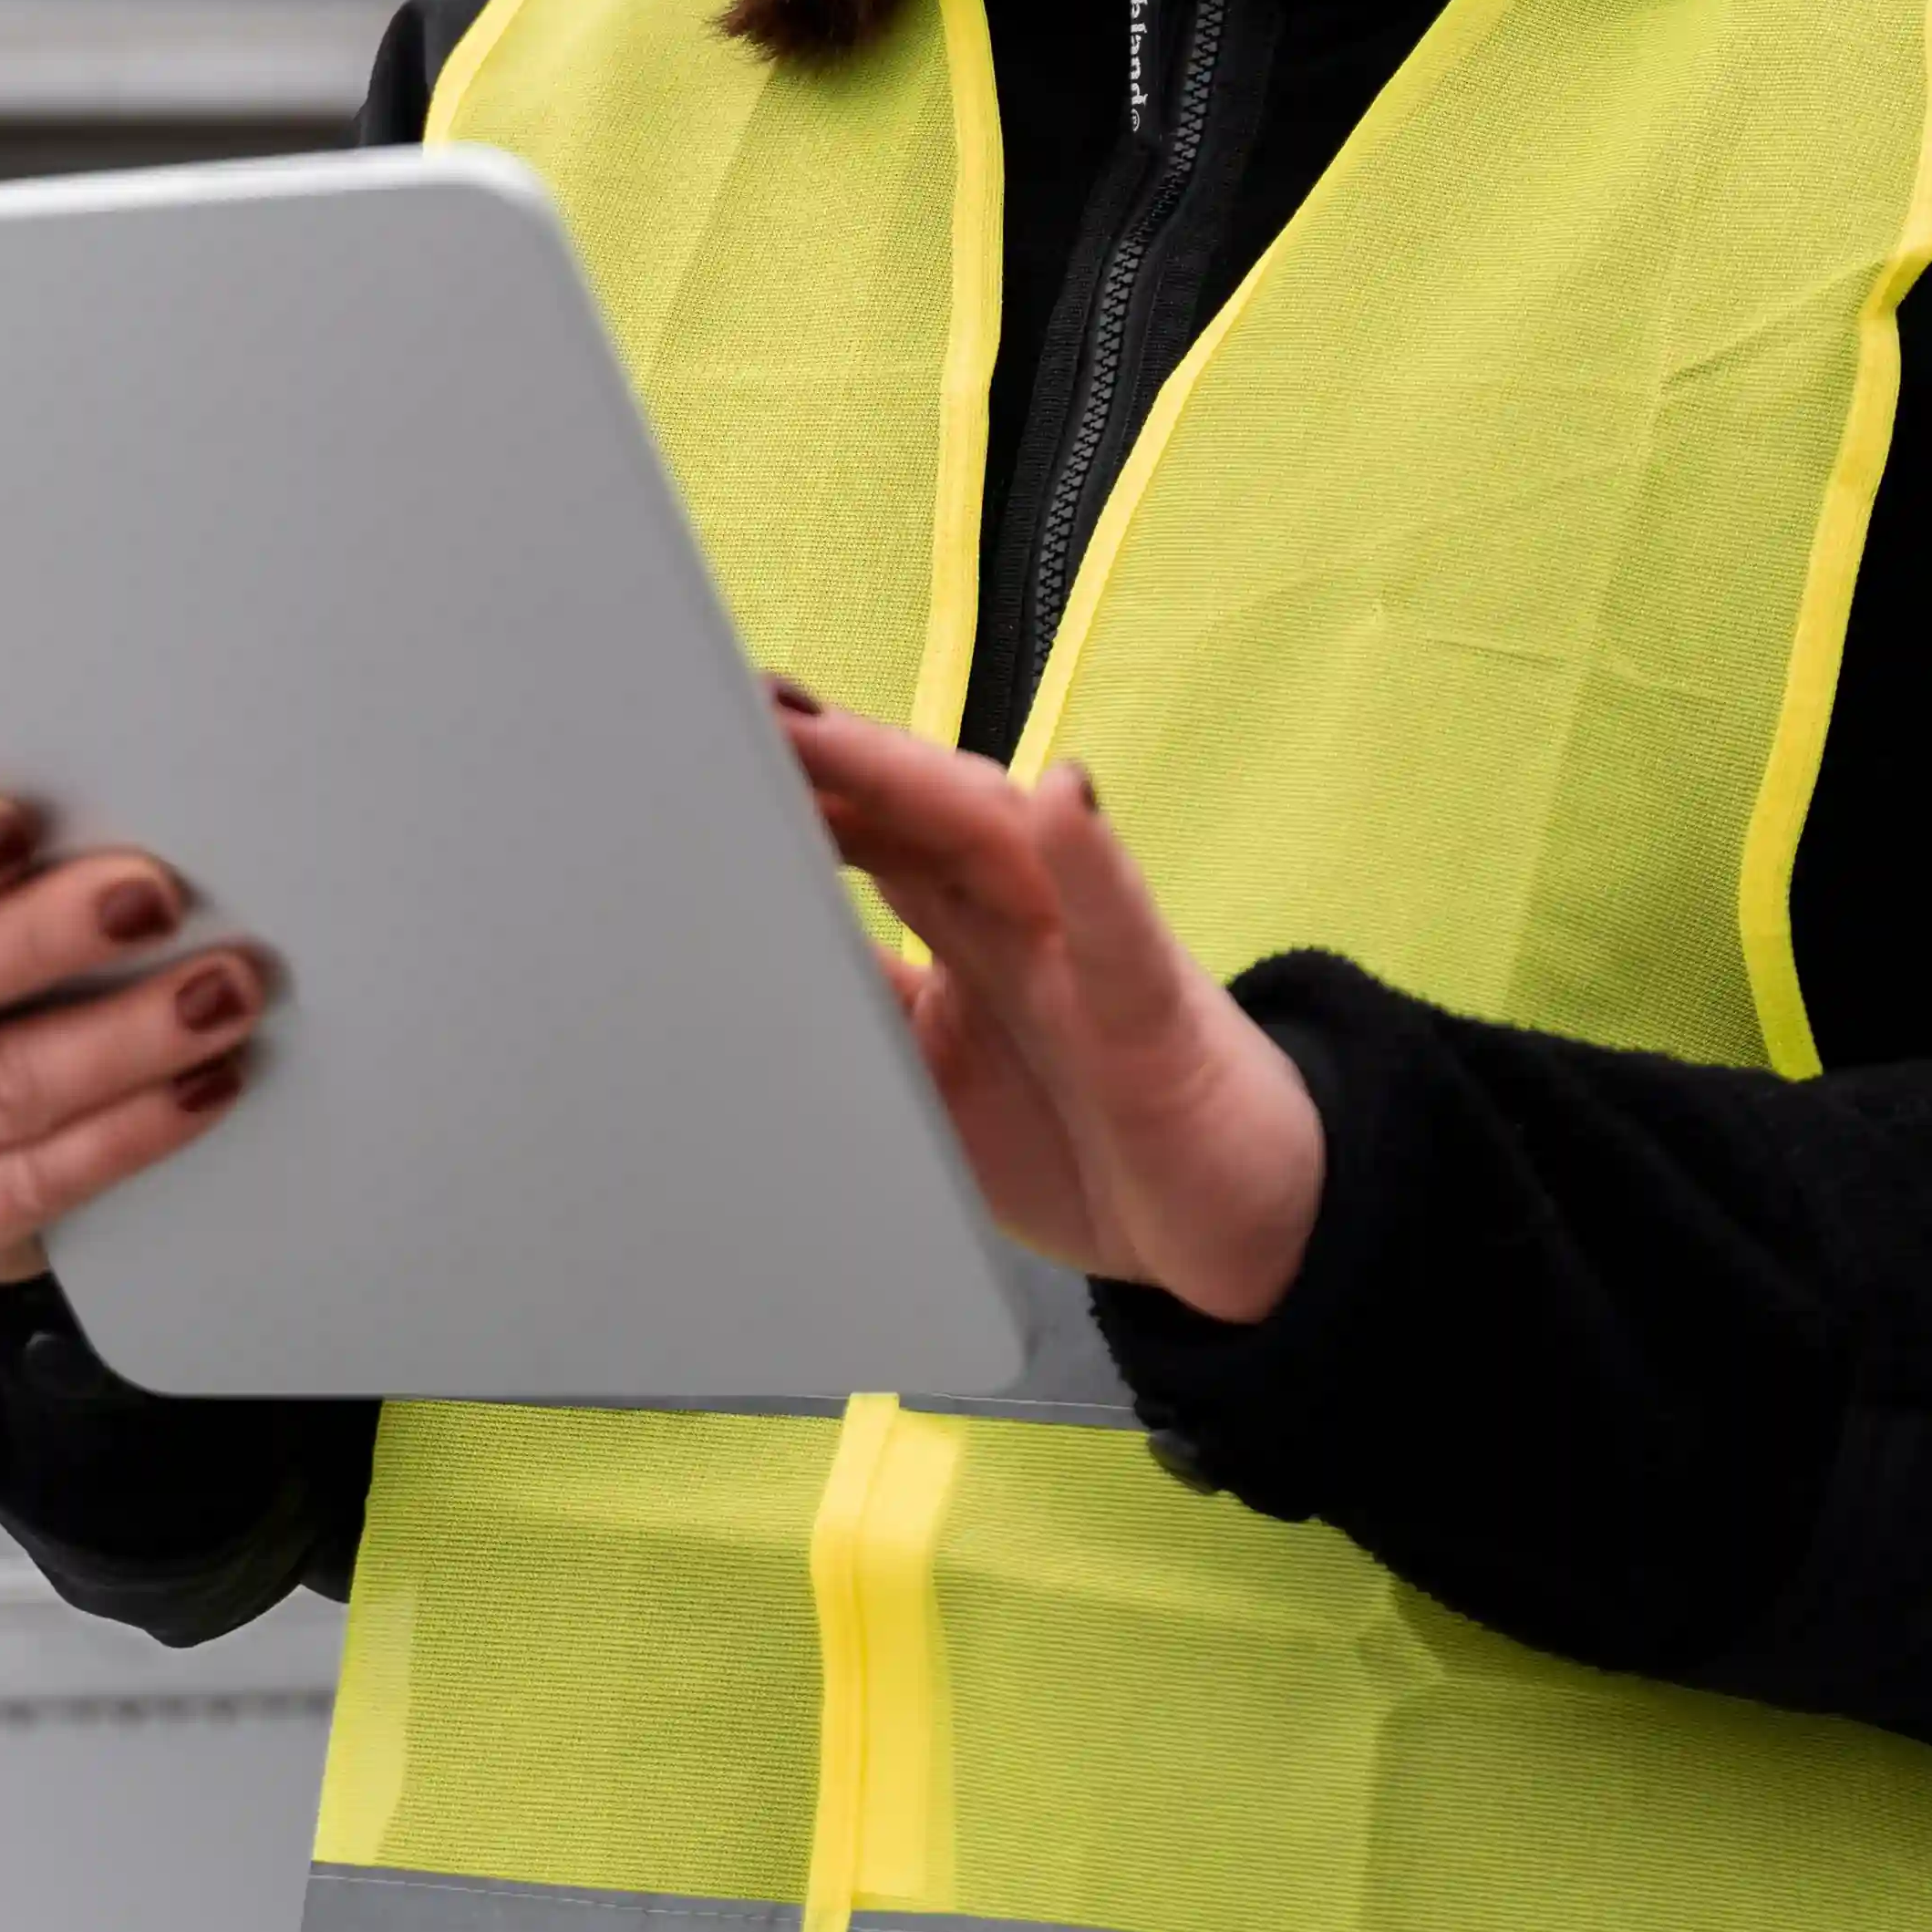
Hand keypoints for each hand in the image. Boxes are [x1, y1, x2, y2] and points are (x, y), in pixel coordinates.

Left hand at [779, 695, 1322, 1323]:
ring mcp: (1087, 948)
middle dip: (826, 757)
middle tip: (731, 705)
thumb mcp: (939, 1086)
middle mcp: (1022, 911)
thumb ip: (869, 1014)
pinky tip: (1068, 801)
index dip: (790, 787)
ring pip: (999, 839)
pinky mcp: (1152, 1009)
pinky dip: (1091, 863)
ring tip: (832, 734)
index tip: (692, 736)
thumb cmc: (1086, 1135)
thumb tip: (745, 966)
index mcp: (966, 926)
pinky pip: (1120, 931)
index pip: (869, 832)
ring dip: (917, 780)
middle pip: (916, 810)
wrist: (1238, 1225)